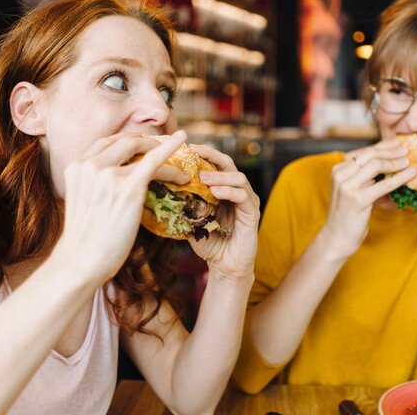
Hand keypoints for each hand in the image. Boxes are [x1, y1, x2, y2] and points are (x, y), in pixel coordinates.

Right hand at [50, 131, 189, 284]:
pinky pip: (155, 161)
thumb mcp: (82, 200)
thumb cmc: (85, 238)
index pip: (106, 142)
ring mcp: (109, 174)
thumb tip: (115, 180)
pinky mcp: (129, 187)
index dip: (126, 141)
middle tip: (161, 148)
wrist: (81, 261)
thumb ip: (94, 183)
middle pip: (125, 141)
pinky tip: (183, 140)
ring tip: (179, 157)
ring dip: (163, 150)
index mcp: (76, 166)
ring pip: (143, 151)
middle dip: (146, 142)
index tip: (141, 143)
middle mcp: (90, 165)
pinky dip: (171, 149)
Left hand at [187, 145, 258, 279]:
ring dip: (219, 176)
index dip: (204, 154)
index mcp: (224, 189)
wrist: (225, 267)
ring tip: (201, 178)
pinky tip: (215, 193)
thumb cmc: (210, 244)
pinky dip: (228, 191)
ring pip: (238, 177)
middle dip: (211, 156)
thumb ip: (186, 206)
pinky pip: (243, 196)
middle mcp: (238, 191)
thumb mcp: (193, 221)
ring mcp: (248, 201)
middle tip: (194, 153)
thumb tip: (164, 191)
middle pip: (228, 163)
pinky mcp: (252, 213)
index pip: (216, 164)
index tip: (187, 148)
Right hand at [322, 139, 416, 258]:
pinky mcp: (358, 199)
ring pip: (376, 165)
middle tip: (407, 151)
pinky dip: (400, 178)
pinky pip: (384, 184)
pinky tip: (411, 174)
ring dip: (396, 162)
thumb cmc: (348, 214)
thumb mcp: (354, 189)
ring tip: (410, 162)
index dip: (383, 145)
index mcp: (338, 169)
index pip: (364, 151)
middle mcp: (340, 174)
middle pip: (371, 155)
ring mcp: (347, 186)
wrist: (337, 237)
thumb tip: (390, 161)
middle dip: (391, 151)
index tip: (398, 143)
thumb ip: (365, 176)